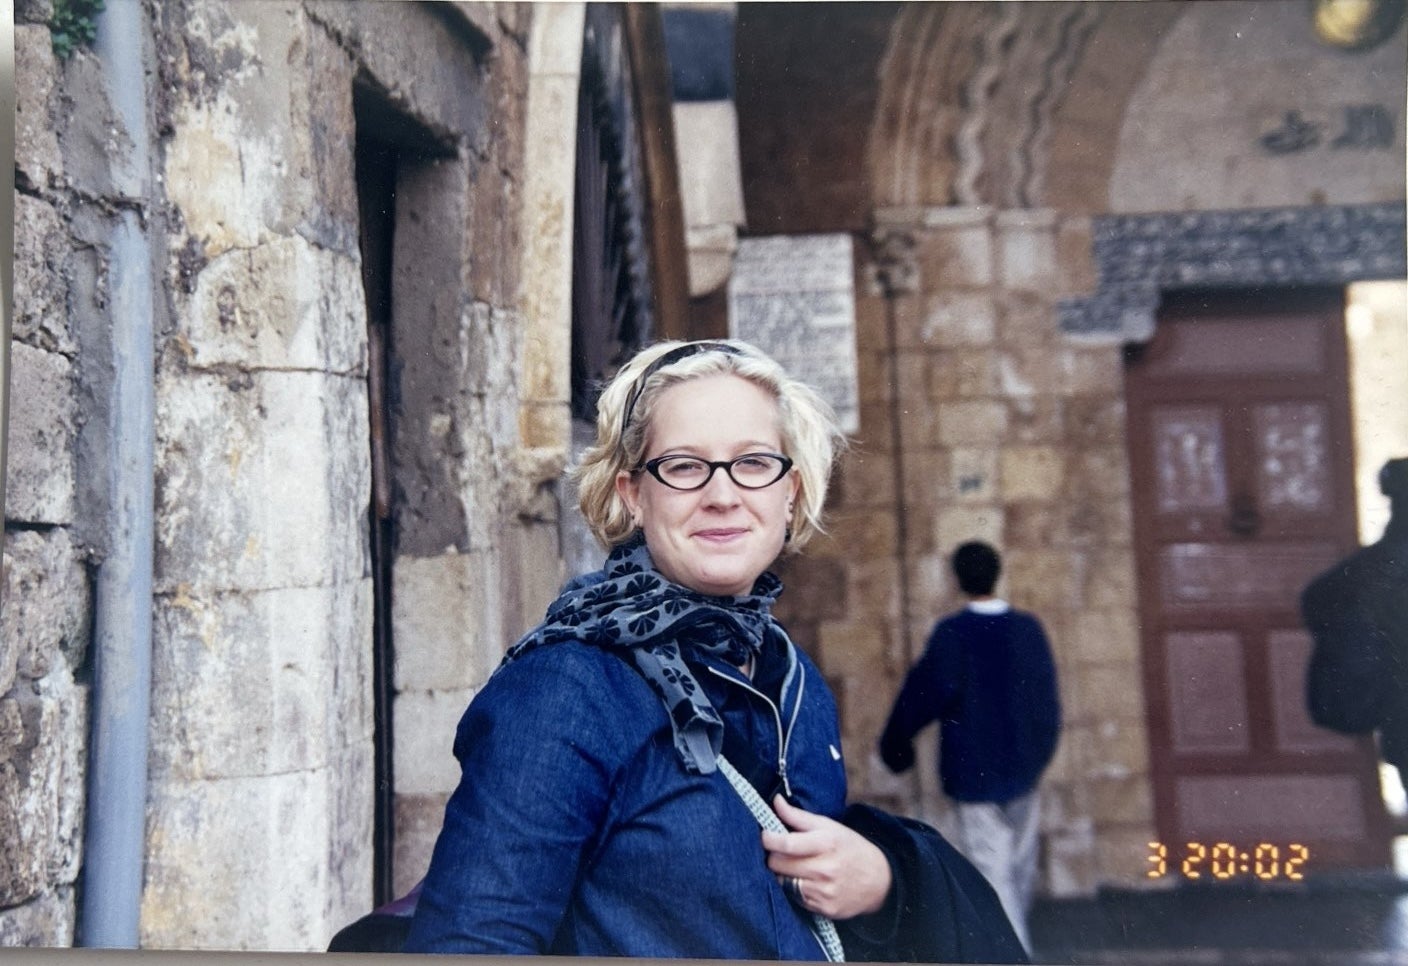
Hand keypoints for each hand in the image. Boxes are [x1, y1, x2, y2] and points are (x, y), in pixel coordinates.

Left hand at [761, 795, 892, 919]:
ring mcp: (824, 891)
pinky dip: (794, 888)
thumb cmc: (850, 848)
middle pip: (778, 864)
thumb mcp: (829, 826)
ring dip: (782, 873)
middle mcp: (825, 869)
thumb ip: (798, 816)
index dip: (768, 838)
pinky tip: (805, 881)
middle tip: (781, 851)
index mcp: (826, 843)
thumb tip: (775, 801)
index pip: (785, 844)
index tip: (765, 835)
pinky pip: (794, 898)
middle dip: (774, 856)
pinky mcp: (823, 909)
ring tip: (793, 866)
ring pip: (782, 882)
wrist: (880, 881)